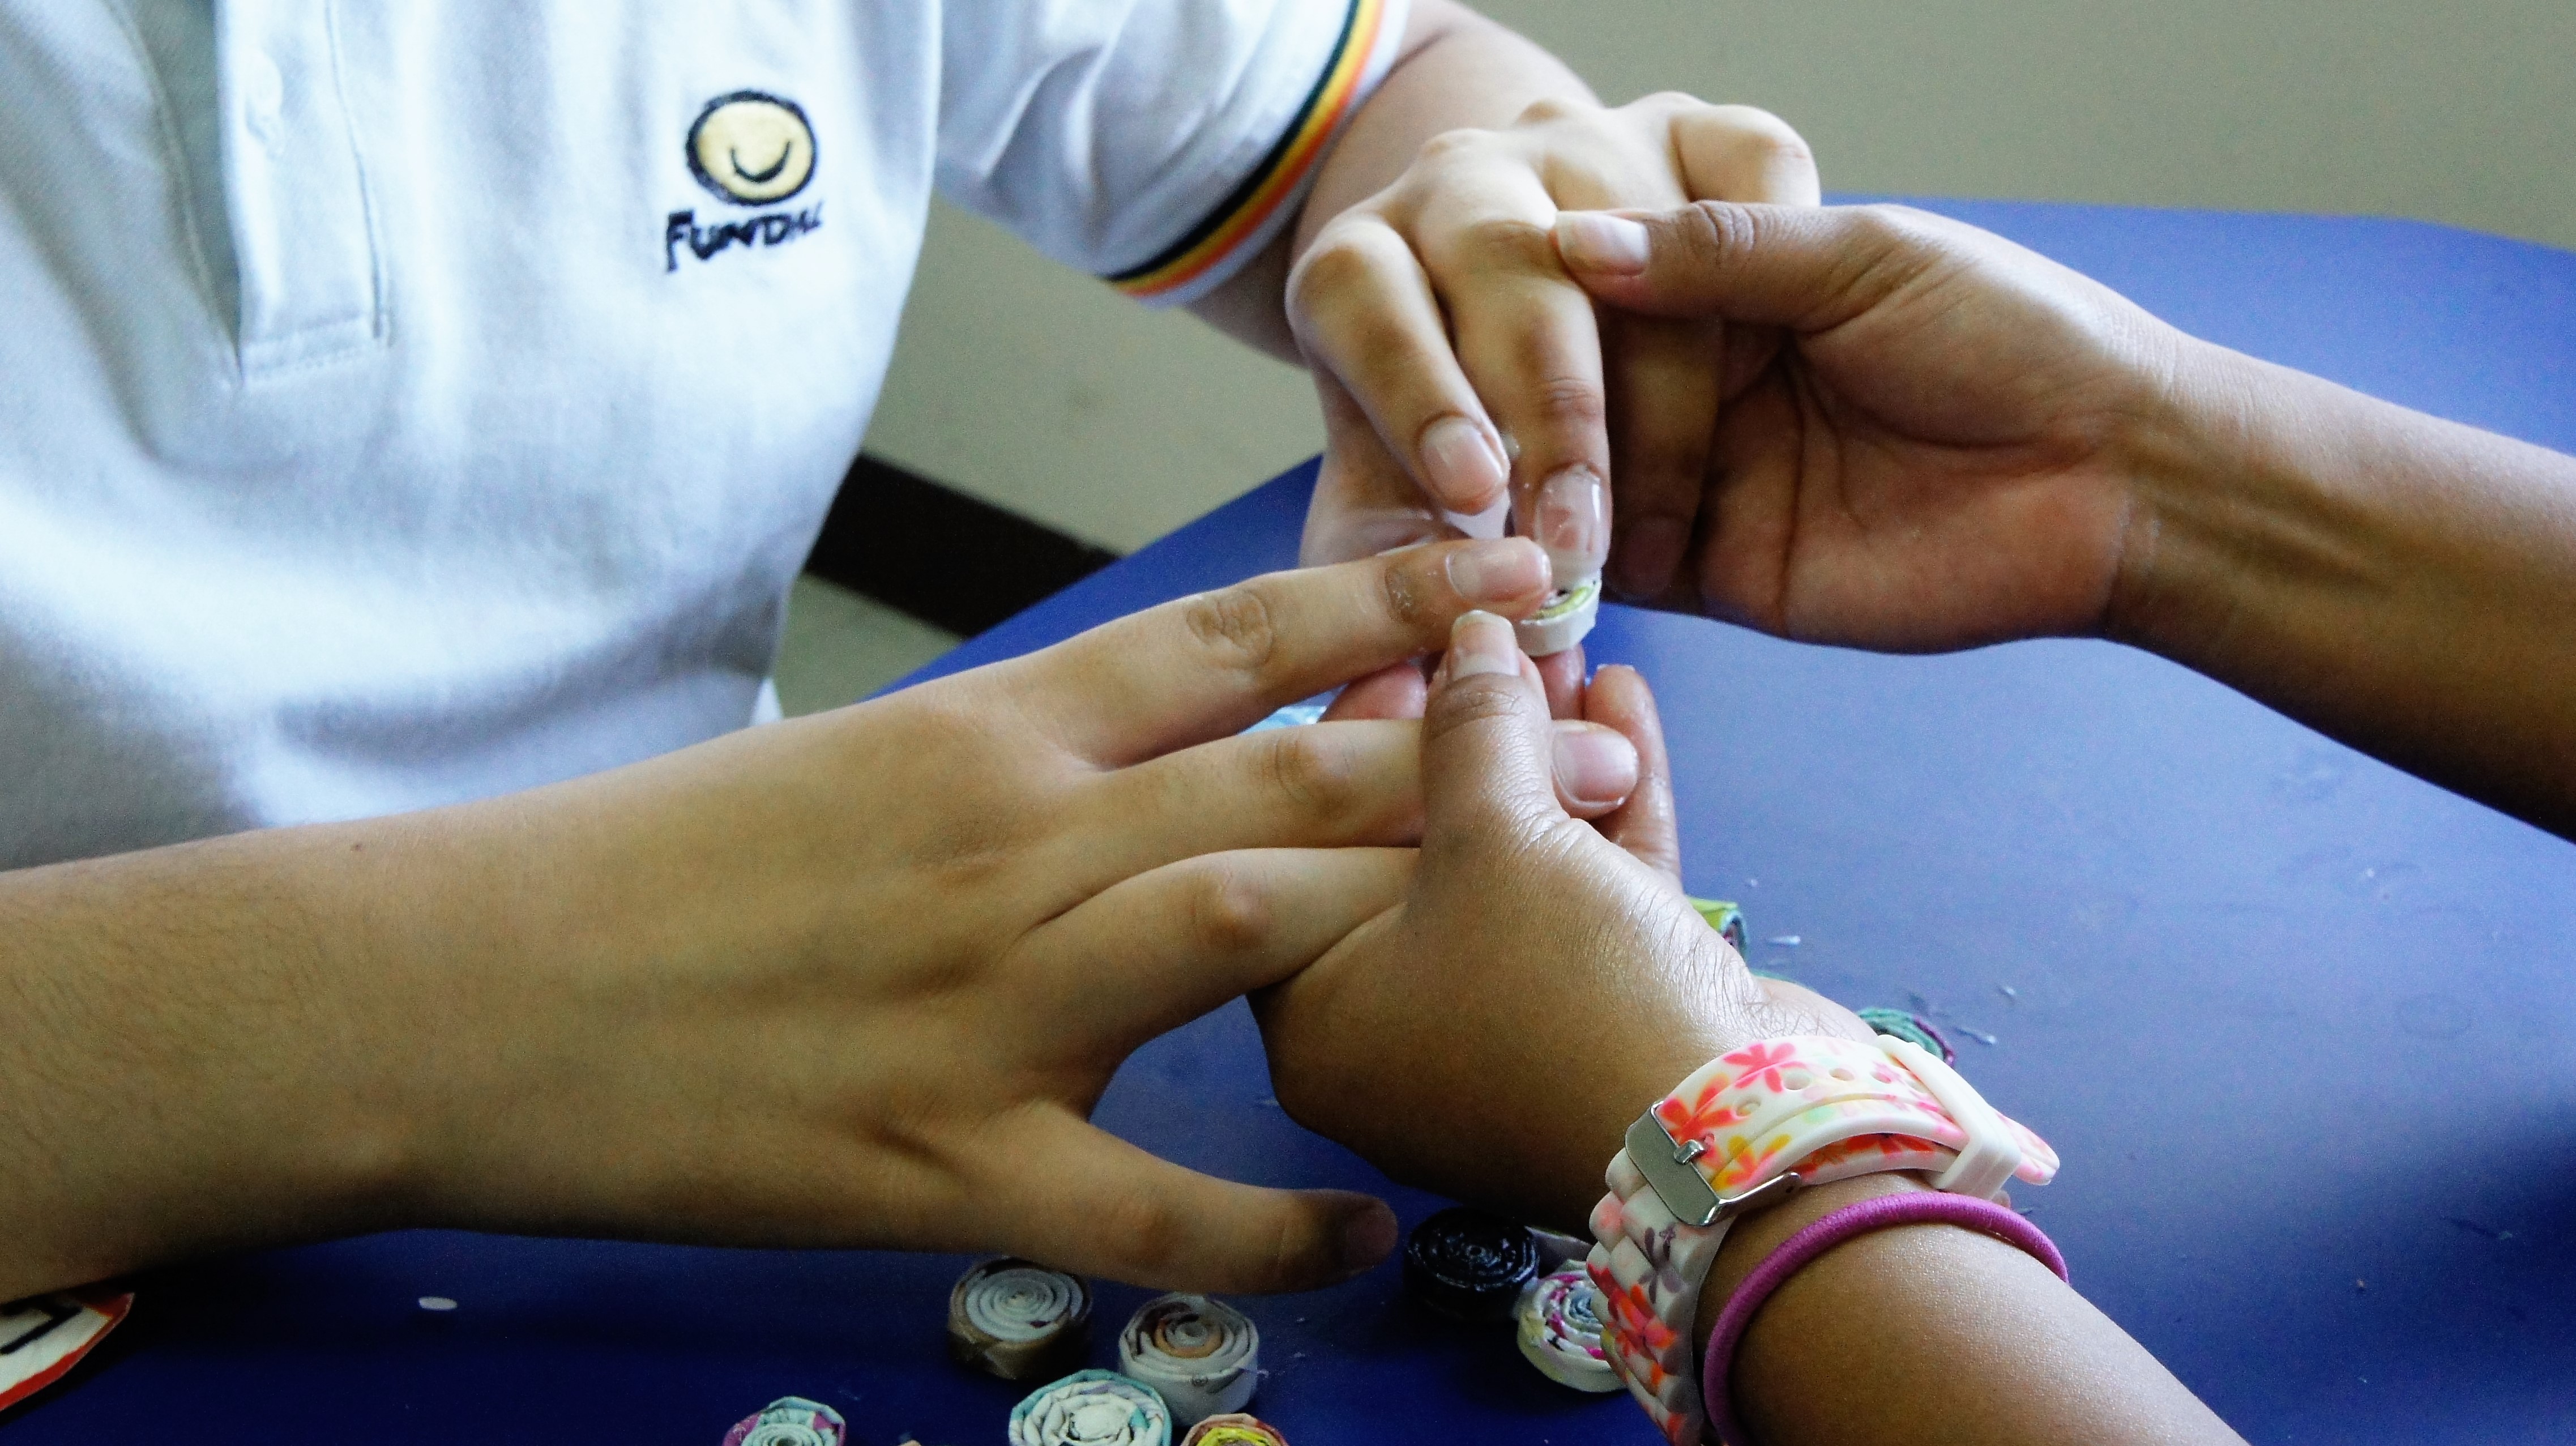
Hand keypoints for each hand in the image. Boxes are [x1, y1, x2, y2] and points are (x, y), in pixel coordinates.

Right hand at [0, 537, 1672, 1300]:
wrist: (468, 985)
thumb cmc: (654, 870)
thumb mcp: (848, 769)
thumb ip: (1012, 766)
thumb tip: (1143, 759)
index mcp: (982, 736)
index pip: (1224, 642)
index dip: (1383, 607)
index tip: (1508, 575)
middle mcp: (1009, 846)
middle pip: (1279, 781)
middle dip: (1462, 763)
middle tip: (1614, 751)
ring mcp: (983, 1007)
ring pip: (1239, 935)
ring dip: (1400, 929)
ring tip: (1548, 926)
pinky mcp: (935, 1163)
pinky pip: (1143, 1201)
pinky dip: (1264, 1223)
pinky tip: (1365, 1231)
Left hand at [1253, 611, 1866, 1230]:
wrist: (1745, 1145)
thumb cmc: (1570, 997)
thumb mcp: (1493, 837)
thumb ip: (1470, 725)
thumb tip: (1463, 637)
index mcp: (1317, 1020)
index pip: (1301, 844)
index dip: (1353, 730)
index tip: (1400, 643)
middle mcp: (1399, 1038)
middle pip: (1411, 850)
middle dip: (1466, 734)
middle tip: (1488, 633)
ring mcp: (1510, 1037)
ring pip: (1514, 866)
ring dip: (1546, 755)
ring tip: (1564, 645)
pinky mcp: (1608, 1026)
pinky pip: (1588, 896)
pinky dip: (1606, 807)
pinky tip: (1622, 700)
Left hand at [1288, 94, 1819, 615]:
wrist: (1555, 368)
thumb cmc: (1471, 467)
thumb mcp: (1407, 516)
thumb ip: (1388, 563)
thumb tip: (1386, 642)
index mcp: (1364, 264)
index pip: (1361, 301)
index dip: (1417, 394)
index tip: (1472, 493)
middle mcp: (1468, 185)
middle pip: (1501, 263)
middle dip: (1551, 413)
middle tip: (1577, 531)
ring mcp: (1590, 147)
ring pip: (1628, 229)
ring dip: (1657, 383)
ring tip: (1663, 510)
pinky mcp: (1705, 133)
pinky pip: (1751, 166)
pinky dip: (1766, 251)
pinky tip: (1765, 369)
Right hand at [1554, 201, 2188, 651]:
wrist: (2112, 477)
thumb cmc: (2016, 340)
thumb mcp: (1861, 260)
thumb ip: (1717, 250)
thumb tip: (1569, 238)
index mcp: (1732, 283)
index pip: (1598, 283)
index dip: (1550, 302)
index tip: (1510, 310)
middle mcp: (1700, 378)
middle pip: (1570, 385)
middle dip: (1543, 409)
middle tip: (1518, 437)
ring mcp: (1701, 478)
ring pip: (1572, 477)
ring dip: (1540, 491)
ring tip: (1511, 503)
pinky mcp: (1715, 575)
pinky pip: (1612, 573)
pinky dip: (1561, 571)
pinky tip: (1526, 560)